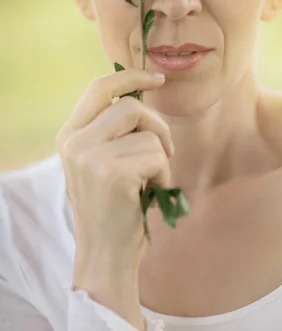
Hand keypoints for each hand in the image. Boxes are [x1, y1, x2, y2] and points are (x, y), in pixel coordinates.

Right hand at [56, 68, 172, 287]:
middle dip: (157, 124)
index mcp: (69, 135)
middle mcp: (75, 142)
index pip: (99, 88)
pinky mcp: (113, 173)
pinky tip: (151, 192)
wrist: (104, 254)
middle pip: (130, 105)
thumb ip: (111, 129)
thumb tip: (142, 91)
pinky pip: (157, 156)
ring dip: (161, 156)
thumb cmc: (112, 205)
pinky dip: (164, 173)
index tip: (157, 78)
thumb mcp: (99, 160)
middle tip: (164, 149)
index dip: (131, 77)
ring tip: (151, 179)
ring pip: (148, 134)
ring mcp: (91, 157)